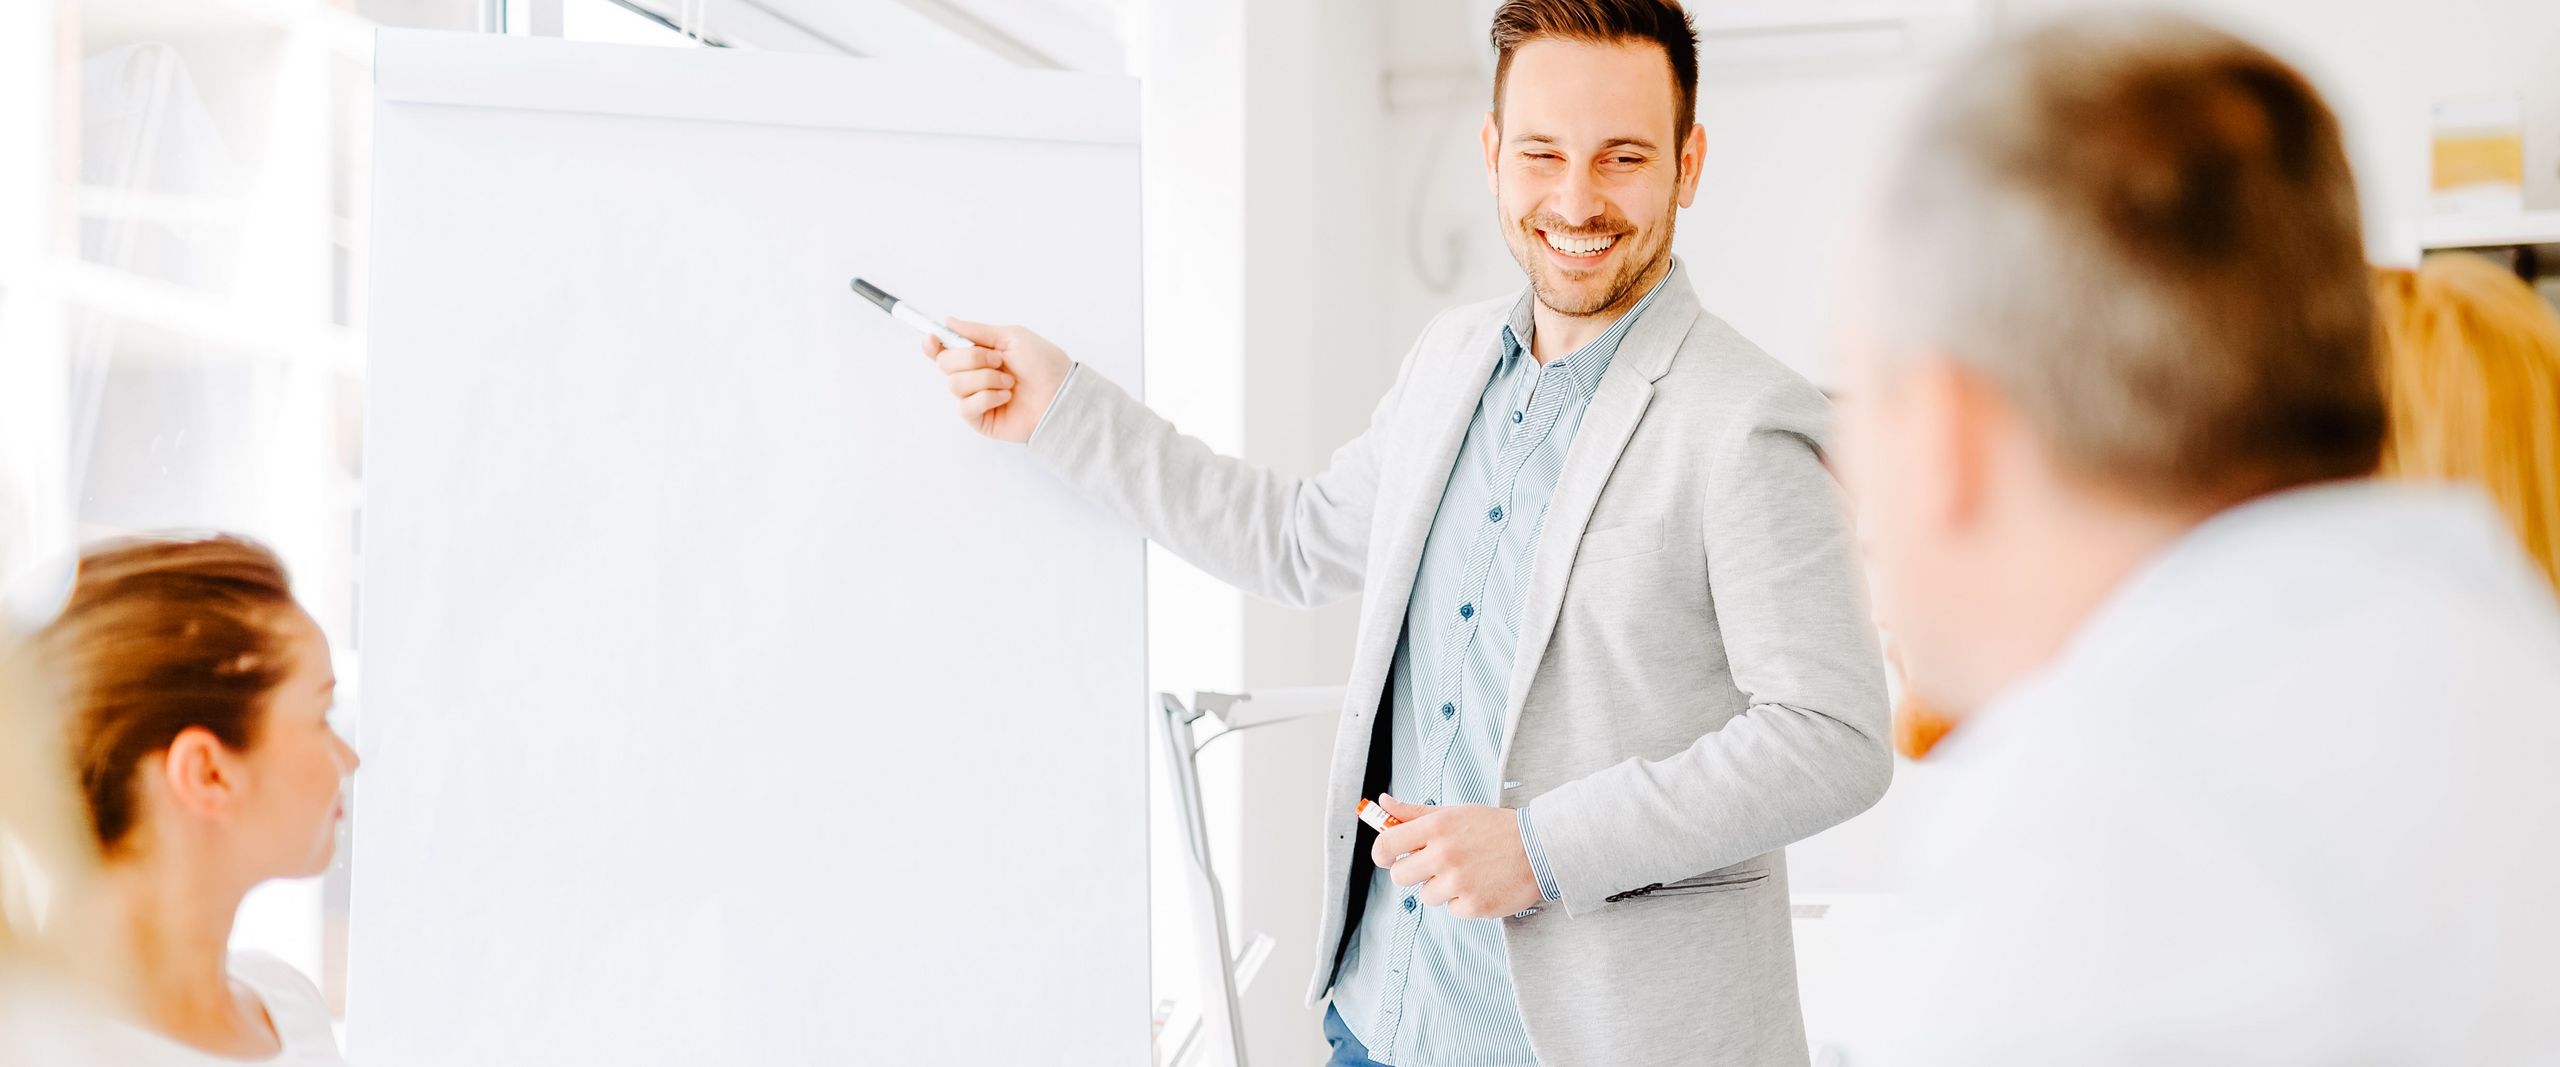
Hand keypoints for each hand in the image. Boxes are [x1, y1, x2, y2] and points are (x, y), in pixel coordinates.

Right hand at [920, 318, 1073, 442]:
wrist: (1062, 393)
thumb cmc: (1044, 364)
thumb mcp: (1012, 337)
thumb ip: (978, 331)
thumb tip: (950, 321)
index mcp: (979, 356)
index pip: (944, 351)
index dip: (933, 345)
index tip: (933, 339)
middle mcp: (974, 377)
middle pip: (945, 364)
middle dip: (971, 358)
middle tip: (998, 360)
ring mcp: (976, 399)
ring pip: (955, 384)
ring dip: (985, 378)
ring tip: (1009, 382)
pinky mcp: (980, 420)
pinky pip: (966, 407)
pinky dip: (987, 397)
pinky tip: (1006, 397)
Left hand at [1368, 795, 1541, 919]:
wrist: (1539, 848)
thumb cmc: (1494, 828)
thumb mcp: (1454, 813)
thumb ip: (1414, 812)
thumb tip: (1382, 803)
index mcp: (1436, 827)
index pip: (1386, 846)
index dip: (1383, 854)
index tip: (1390, 857)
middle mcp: (1444, 854)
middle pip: (1399, 876)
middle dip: (1412, 872)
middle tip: (1434, 865)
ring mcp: (1458, 882)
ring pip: (1425, 896)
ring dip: (1441, 888)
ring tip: (1466, 872)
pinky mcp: (1473, 905)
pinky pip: (1451, 909)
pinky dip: (1463, 901)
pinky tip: (1481, 885)